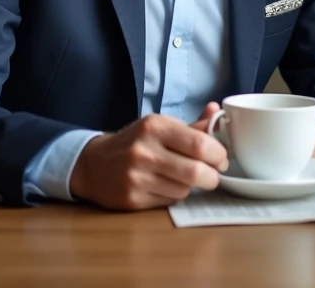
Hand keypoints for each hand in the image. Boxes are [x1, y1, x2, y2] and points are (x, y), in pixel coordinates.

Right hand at [70, 103, 227, 210]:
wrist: (93, 164)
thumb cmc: (135, 142)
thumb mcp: (160, 126)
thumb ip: (191, 125)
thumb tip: (217, 113)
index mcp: (155, 126)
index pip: (200, 144)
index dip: (219, 154)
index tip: (221, 158)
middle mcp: (144, 151)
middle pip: (196, 171)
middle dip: (212, 176)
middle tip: (214, 174)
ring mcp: (136, 177)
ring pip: (185, 189)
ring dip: (192, 186)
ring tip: (185, 177)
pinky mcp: (132, 199)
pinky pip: (169, 201)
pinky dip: (175, 195)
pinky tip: (166, 185)